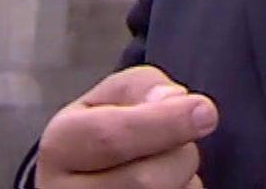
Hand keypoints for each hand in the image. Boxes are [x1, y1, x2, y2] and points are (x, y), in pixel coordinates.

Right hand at [37, 65, 217, 188]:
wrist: (84, 184)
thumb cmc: (99, 137)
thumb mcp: (106, 100)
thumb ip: (138, 87)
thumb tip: (173, 99)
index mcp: (60, 147)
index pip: (111, 138)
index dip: (166, 123)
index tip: (205, 111)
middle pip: (148, 179)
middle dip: (178, 155)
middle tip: (174, 144)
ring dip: (183, 179)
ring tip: (161, 167)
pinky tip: (166, 187)